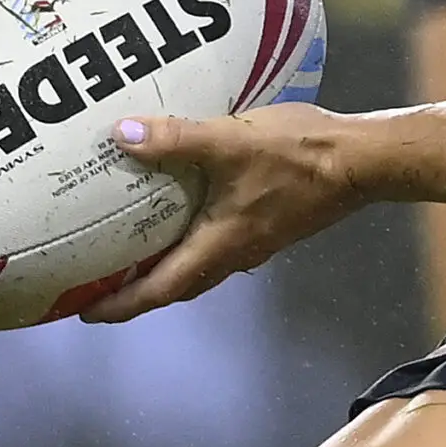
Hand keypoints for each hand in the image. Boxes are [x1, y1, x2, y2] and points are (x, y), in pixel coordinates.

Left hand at [81, 105, 362, 321]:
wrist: (361, 161)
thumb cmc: (298, 155)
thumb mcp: (229, 141)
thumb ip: (176, 138)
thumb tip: (122, 134)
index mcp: (220, 246)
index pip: (158, 292)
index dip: (119, 305)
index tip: (84, 311)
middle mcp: (236, 254)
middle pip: (176, 286)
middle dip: (136, 291)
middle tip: (100, 283)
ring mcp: (257, 241)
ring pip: (200, 266)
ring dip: (165, 265)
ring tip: (135, 247)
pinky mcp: (272, 223)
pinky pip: (220, 243)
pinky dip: (193, 239)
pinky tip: (188, 207)